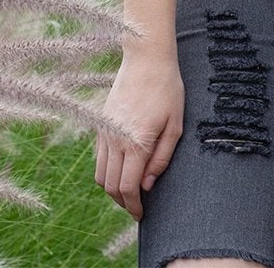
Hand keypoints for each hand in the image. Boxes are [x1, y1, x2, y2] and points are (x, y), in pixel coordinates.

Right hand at [94, 48, 183, 218]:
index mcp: (136, 143)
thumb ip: (162, 158)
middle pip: (110, 186)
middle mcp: (115, 140)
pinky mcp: (100, 124)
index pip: (127, 188)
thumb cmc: (167, 90)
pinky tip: (122, 170)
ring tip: (129, 193)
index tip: (142, 214)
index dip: (134, 206)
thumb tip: (147, 184)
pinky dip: (107, 171)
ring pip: (100, 174)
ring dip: (112, 189)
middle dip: (123, 203)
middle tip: (137, 208)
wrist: (146, 59)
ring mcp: (104, 131)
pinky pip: (98, 157)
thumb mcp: (175, 125)